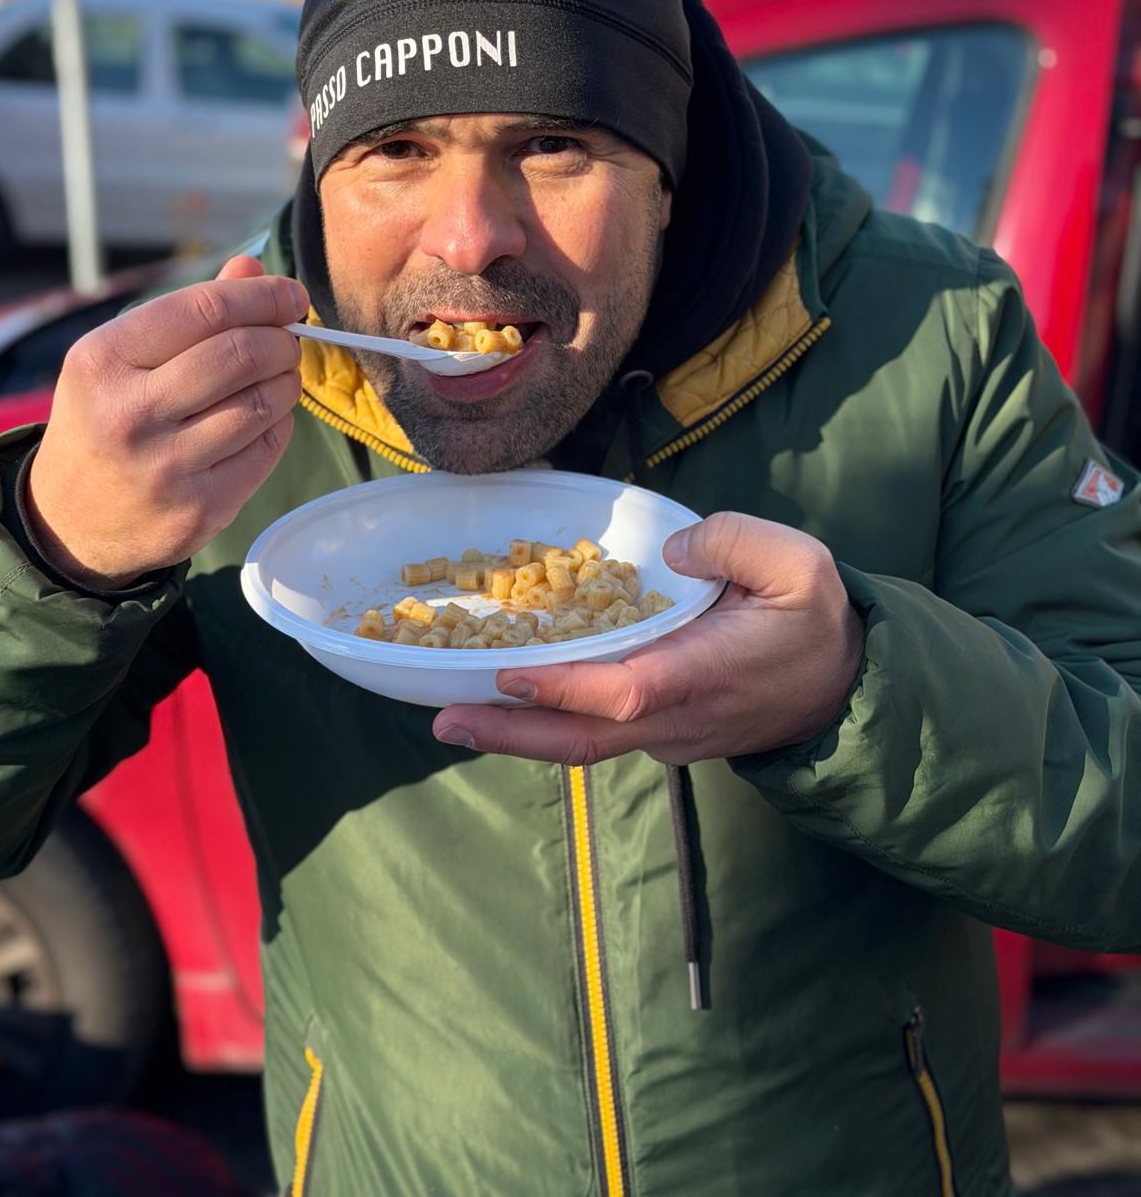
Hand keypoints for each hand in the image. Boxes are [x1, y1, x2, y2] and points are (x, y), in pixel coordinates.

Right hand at [26, 255, 307, 586]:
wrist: (69, 520)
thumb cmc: (105, 418)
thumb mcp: (120, 357)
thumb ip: (189, 312)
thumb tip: (253, 268)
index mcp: (104, 360)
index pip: (206, 310)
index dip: (262, 297)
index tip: (291, 296)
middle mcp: (130, 413)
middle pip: (241, 355)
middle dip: (281, 340)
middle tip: (289, 340)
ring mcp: (166, 466)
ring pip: (262, 404)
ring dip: (286, 381)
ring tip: (280, 375)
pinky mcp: (200, 508)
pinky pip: (265, 450)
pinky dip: (279, 424)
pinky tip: (266, 417)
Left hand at [433, 512, 864, 764]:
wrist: (842, 687)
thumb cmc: (816, 620)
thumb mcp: (800, 562)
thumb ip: (736, 542)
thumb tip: (674, 552)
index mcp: (708, 673)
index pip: (627, 691)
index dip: (566, 688)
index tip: (507, 676)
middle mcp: (679, 718)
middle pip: (585, 737)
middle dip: (511, 733)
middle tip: (443, 719)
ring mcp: (669, 736)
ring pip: (586, 743)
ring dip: (518, 735)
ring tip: (451, 714)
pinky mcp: (662, 735)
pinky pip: (598, 734)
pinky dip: (548, 724)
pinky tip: (504, 704)